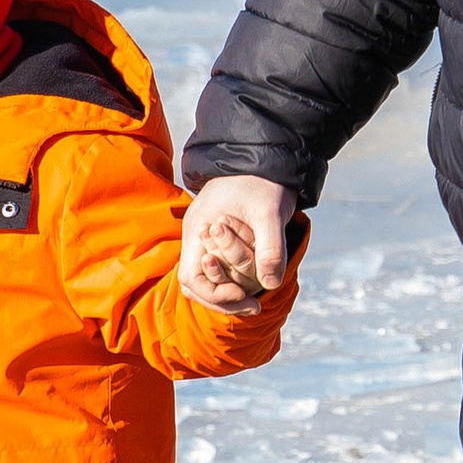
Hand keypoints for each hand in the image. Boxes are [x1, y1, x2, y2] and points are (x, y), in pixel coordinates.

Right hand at [180, 174, 293, 310]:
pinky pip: (218, 269)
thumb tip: (271, 285)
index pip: (191, 278)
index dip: (215, 295)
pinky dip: (233, 281)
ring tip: (254, 301)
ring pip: (206, 278)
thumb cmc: (263, 181)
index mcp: (199, 228)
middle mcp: (197, 236)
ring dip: (228, 293)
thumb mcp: (269, 212)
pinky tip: (254, 286)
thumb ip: (270, 248)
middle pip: (196, 284)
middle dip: (222, 300)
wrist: (264, 157)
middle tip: (253, 305)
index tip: (245, 297)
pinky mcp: (218, 238)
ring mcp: (206, 238)